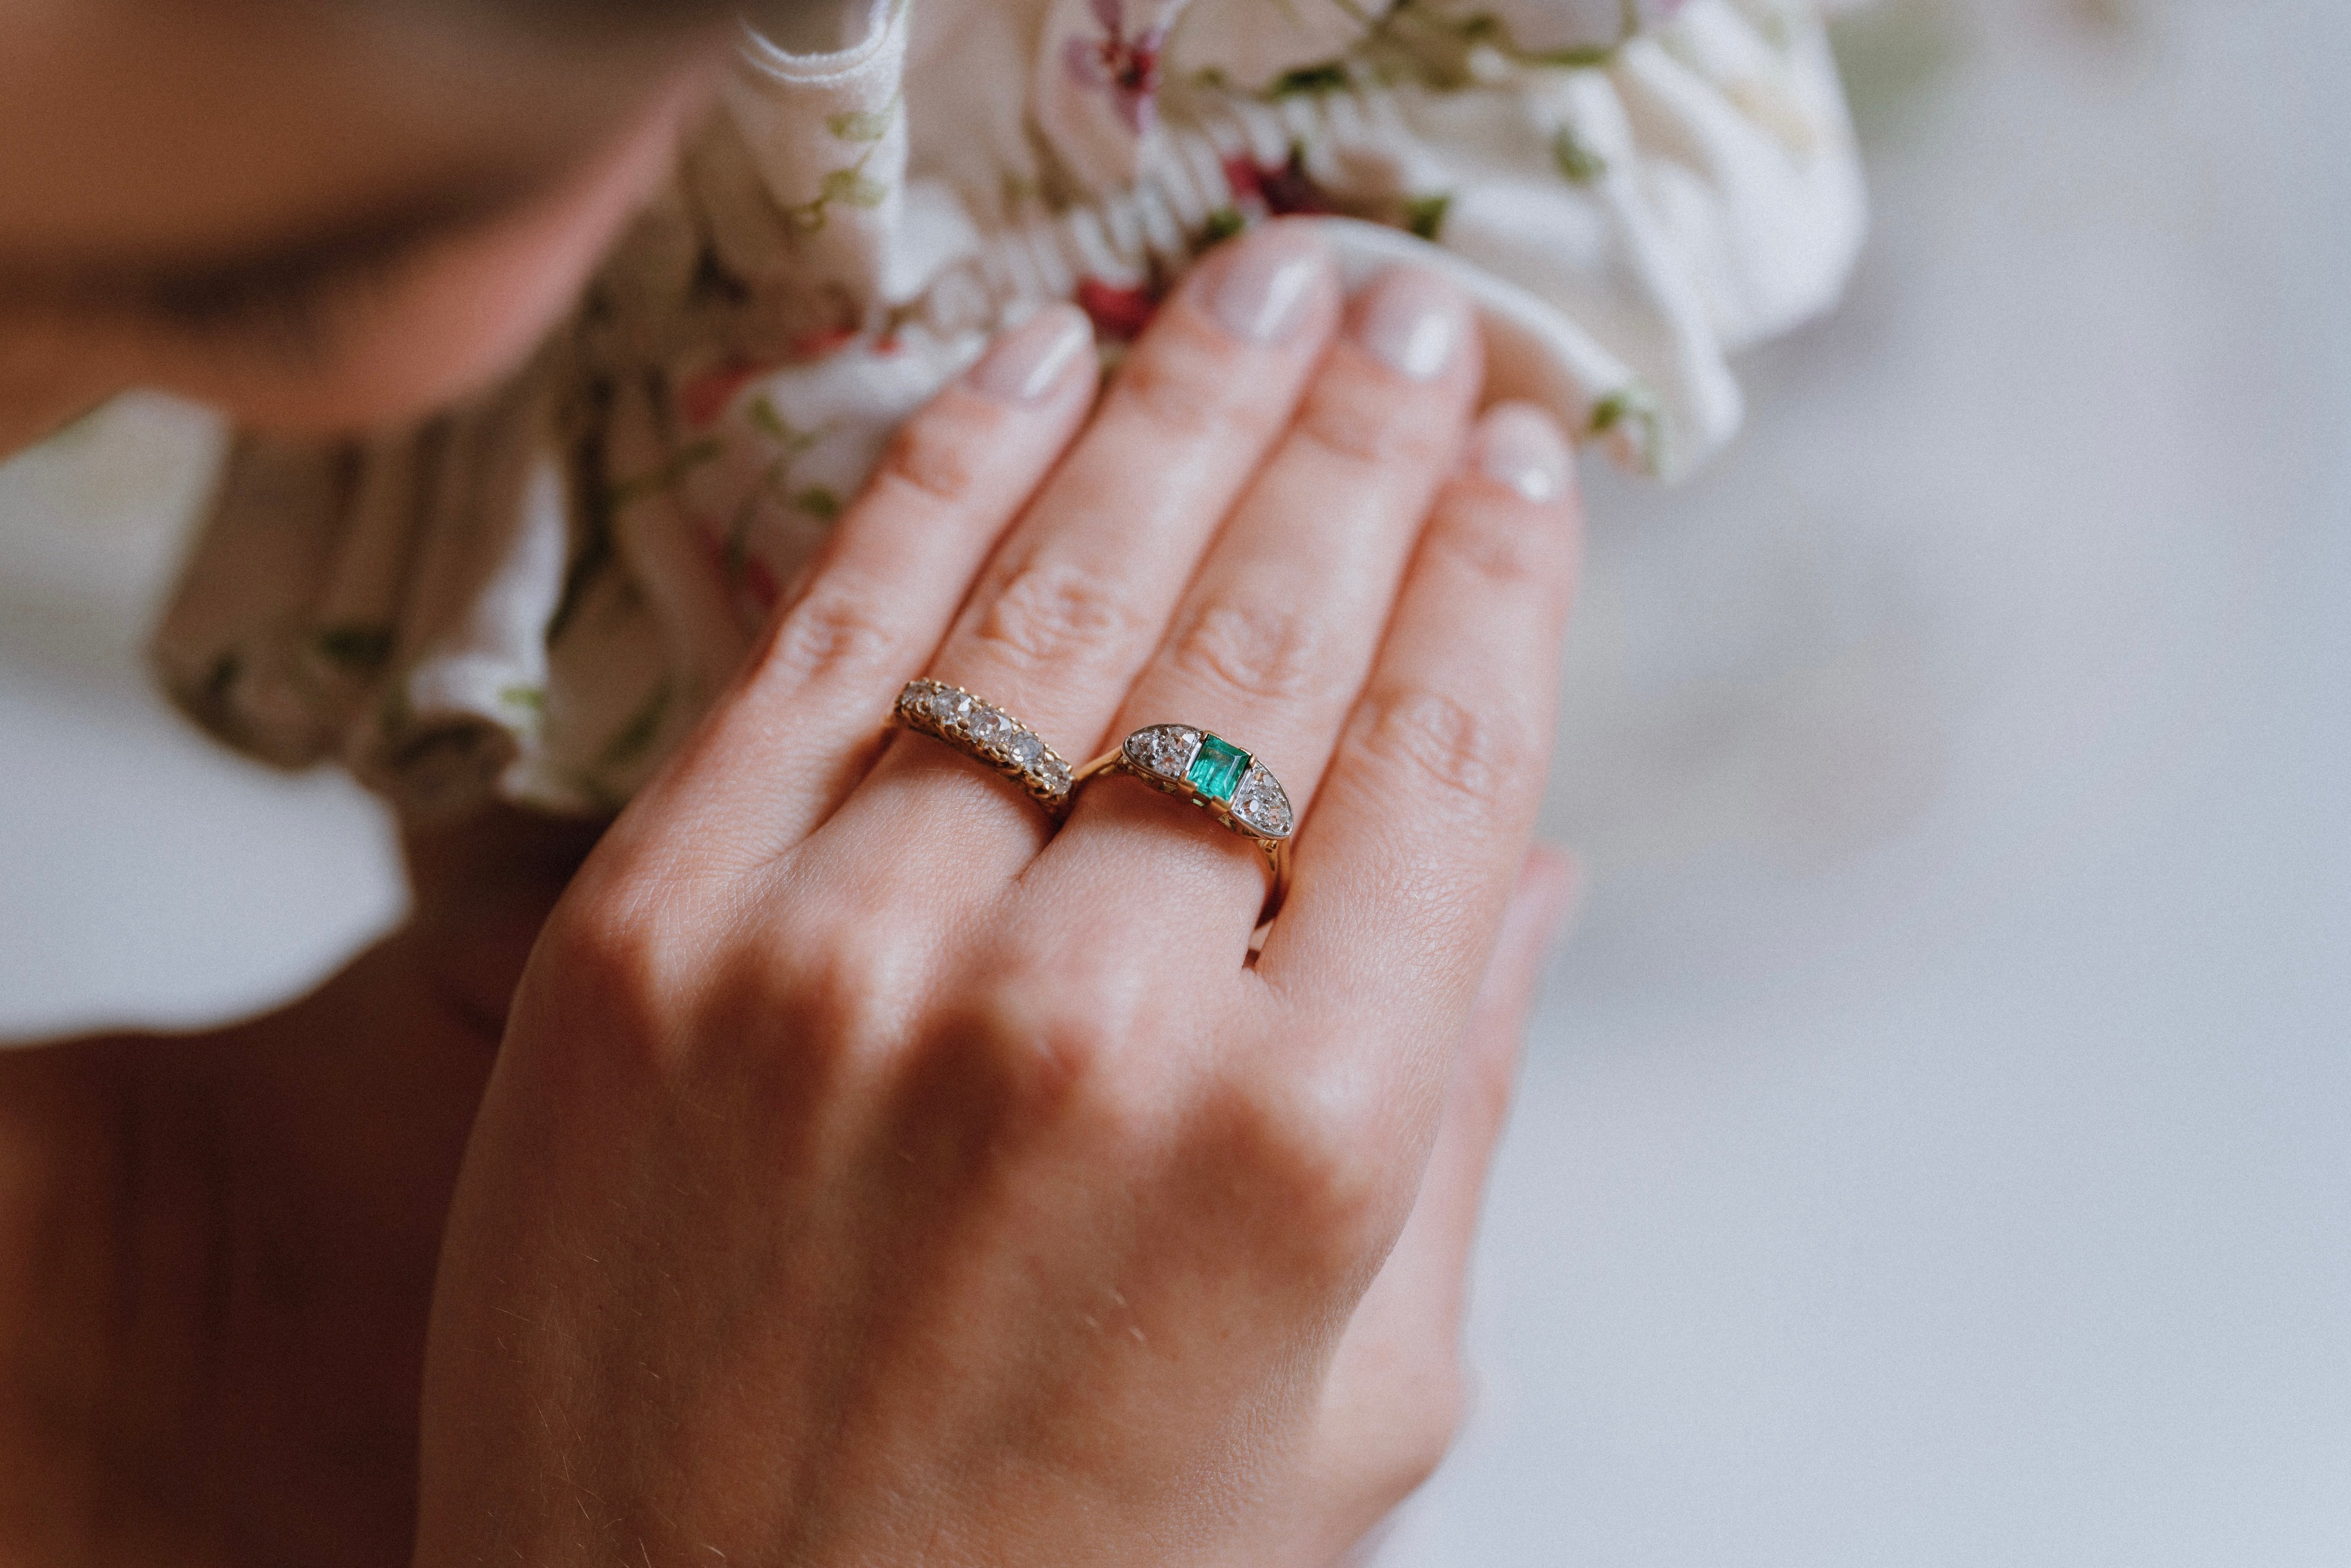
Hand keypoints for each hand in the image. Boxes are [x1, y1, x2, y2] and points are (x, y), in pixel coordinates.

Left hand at [416, 221, 1581, 1566]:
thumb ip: (1464, 1129)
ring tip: (1258, 293)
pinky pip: (824, 646)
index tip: (1521, 458)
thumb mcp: (1358, 1417)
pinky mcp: (648, 943)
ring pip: (1055, 600)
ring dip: (1177, 413)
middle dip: (1362, 441)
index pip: (1444, 762)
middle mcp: (1087, 1028)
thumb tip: (1537, 876)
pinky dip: (939, 480)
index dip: (1495, 577)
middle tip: (1411, 312)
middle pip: (1268, 636)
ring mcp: (844, 967)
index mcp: (1306, 1151)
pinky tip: (1032, 370)